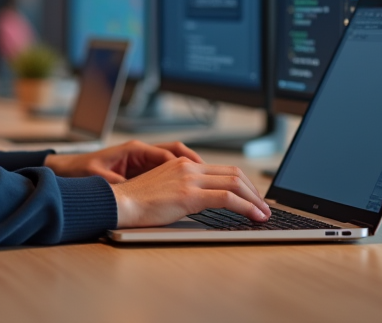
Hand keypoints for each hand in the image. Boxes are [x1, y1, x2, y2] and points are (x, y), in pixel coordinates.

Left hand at [44, 140, 202, 182]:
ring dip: (189, 168)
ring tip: (206, 181)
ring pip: (172, 160)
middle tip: (214, 174)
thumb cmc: (82, 171)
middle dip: (195, 162)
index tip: (201, 172)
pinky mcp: (138, 168)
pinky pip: (164, 169)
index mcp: (133, 150)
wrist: (68, 170)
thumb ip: (117, 184)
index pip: (167, 153)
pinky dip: (177, 176)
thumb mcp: (100, 179)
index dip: (186, 163)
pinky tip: (186, 188)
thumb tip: (129, 191)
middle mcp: (140, 151)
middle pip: (175, 152)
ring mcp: (140, 159)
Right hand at [110, 157, 270, 227]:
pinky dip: (246, 207)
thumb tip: (201, 202)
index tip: (252, 197)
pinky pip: (226, 198)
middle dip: (253, 191)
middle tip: (263, 206)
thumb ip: (182, 190)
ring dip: (254, 200)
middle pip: (233, 174)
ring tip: (264, 214)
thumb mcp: (163, 190)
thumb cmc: (135, 203)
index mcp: (182, 164)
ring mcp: (189, 179)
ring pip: (235, 184)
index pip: (222, 170)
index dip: (243, 184)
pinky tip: (254, 217)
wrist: (117, 203)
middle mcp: (188, 167)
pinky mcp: (189, 194)